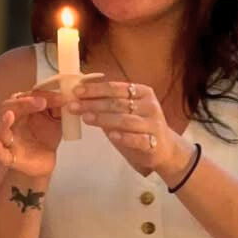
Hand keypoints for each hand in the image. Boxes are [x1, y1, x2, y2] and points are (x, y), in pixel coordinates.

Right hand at [0, 90, 62, 182]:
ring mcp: (8, 140)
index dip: (36, 96)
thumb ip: (57, 107)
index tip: (55, 98)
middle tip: (41, 102)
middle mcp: (11, 122)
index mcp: (20, 110)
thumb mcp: (54, 119)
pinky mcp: (8, 157)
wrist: (43, 162)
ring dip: (4, 122)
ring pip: (0, 129)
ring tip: (10, 116)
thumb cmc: (44, 137)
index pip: (23, 97)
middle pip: (8, 108)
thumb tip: (64, 96)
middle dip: (22, 103)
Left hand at [74, 80, 193, 183]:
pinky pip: (138, 139)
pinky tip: (112, 135)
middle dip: (93, 104)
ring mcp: (153, 124)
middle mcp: (149, 106)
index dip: (95, 89)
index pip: (115, 88)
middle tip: (73, 106)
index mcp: (143, 92)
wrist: (163, 149)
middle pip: (117, 103)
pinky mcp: (154, 143)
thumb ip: (107, 102)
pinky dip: (125, 137)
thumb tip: (79, 94)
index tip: (76, 91)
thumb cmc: (138, 127)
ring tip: (85, 118)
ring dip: (104, 118)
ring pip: (126, 120)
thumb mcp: (125, 111)